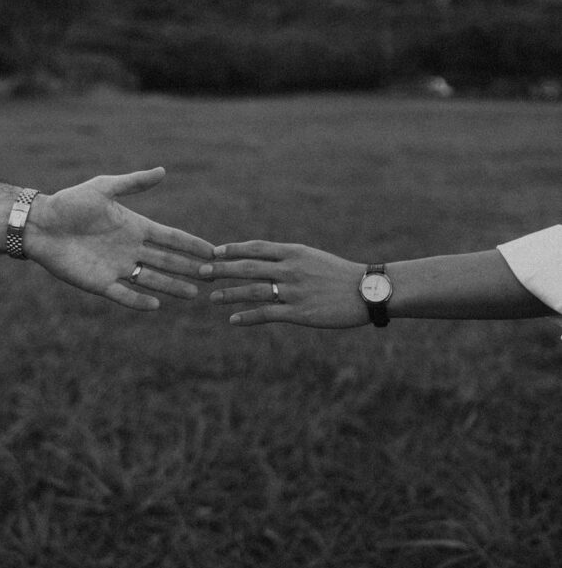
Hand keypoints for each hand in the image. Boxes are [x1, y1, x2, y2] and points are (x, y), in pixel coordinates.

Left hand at [25, 168, 212, 309]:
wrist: (40, 224)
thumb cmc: (70, 203)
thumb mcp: (104, 188)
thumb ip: (133, 183)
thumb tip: (163, 171)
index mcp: (134, 226)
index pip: (169, 238)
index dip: (190, 244)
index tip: (212, 251)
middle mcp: (130, 249)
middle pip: (166, 261)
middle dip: (188, 268)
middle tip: (212, 275)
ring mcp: (117, 267)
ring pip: (151, 279)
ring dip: (172, 286)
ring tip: (193, 294)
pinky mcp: (100, 283)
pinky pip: (124, 294)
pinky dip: (139, 300)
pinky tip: (156, 305)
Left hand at [199, 241, 368, 326]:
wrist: (366, 291)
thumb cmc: (339, 274)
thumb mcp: (312, 257)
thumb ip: (288, 258)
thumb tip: (264, 259)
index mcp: (293, 252)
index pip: (256, 247)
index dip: (232, 249)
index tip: (214, 252)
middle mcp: (290, 269)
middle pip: (248, 267)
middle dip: (222, 269)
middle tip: (201, 272)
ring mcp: (294, 291)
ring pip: (253, 291)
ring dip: (230, 294)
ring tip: (211, 297)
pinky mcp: (299, 313)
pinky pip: (267, 314)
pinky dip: (247, 316)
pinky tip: (233, 320)